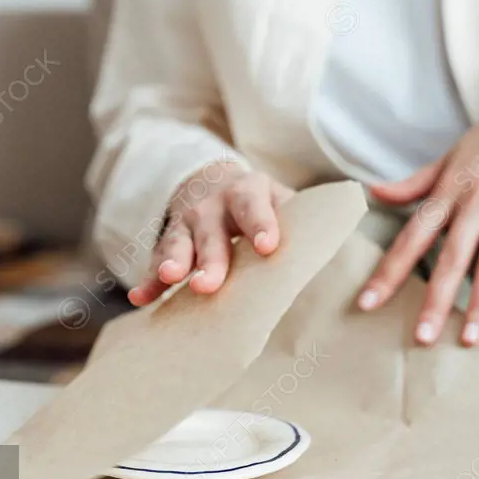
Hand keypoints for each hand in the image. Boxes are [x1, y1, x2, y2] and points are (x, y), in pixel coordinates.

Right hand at [128, 162, 293, 305]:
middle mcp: (213, 205)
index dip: (262, 225)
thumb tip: (336, 256)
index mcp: (249, 192)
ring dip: (173, 262)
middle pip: (212, 233)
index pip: (255, 206)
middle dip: (210, 260)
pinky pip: (155, 260)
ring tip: (171, 279)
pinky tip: (142, 298)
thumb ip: (302, 224)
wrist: (209, 180)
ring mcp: (186, 222)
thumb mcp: (280, 201)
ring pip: (178, 243)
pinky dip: (148, 280)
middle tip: (209, 285)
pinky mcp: (167, 240)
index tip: (267, 248)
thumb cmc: (259, 203)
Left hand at [357, 68, 478, 345]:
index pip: (411, 237)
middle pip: (452, 255)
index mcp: (449, 191)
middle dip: (436, 298)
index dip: (389, 271)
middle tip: (423, 337)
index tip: (368, 303)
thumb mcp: (450, 158)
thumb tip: (374, 193)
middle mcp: (476, 198)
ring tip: (471, 337)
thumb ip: (415, 183)